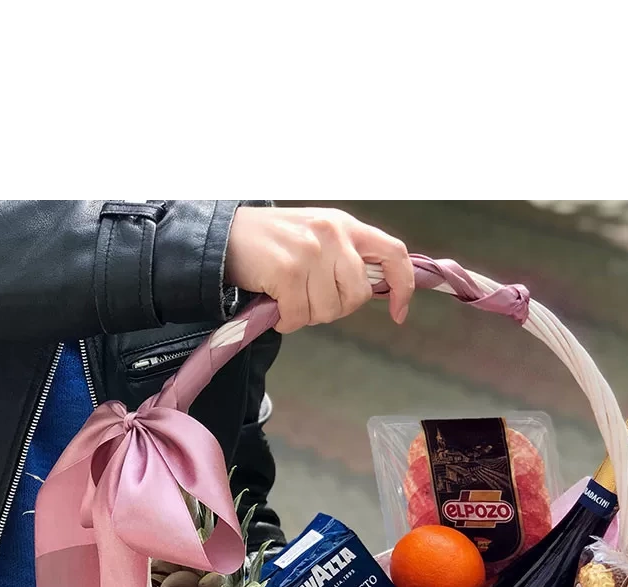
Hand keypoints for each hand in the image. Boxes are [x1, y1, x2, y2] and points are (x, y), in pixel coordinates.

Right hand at [225, 207, 413, 333]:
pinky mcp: (288, 271)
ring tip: (288, 296)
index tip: (398, 311)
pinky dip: (286, 320)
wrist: (225, 235)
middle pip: (357, 295)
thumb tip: (372, 290)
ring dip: (306, 314)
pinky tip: (275, 304)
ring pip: (328, 310)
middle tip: (309, 299)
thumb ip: (346, 257)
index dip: (403, 287)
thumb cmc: (272, 242)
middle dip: (335, 307)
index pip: (394, 253)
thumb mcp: (317, 236)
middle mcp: (333, 234)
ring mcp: (311, 252)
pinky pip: (299, 316)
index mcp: (346, 225)